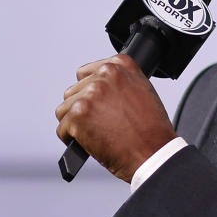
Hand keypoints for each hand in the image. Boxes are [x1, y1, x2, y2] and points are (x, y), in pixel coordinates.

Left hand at [55, 54, 176, 182]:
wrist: (153, 151)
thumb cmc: (151, 129)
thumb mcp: (142, 91)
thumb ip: (119, 82)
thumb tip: (97, 86)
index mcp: (122, 64)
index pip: (87, 73)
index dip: (92, 92)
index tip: (100, 104)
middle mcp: (105, 74)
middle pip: (74, 91)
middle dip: (84, 108)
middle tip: (101, 122)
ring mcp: (90, 93)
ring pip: (65, 109)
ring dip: (76, 123)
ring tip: (96, 132)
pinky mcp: (79, 114)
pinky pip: (63, 129)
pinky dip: (73, 139)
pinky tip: (91, 142)